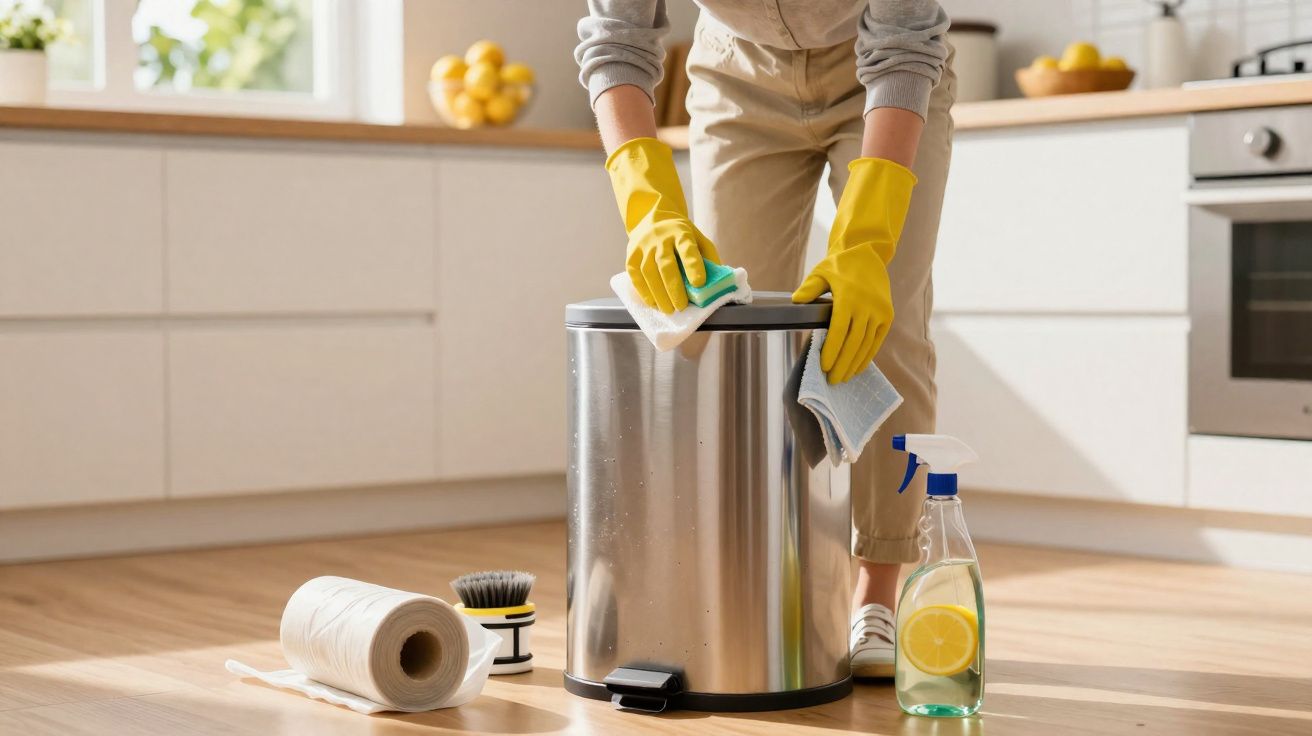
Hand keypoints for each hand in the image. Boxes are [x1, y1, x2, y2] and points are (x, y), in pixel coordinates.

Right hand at [606, 137, 718, 312]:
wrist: (653, 219)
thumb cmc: (681, 235)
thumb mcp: (699, 239)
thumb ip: (708, 257)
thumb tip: (717, 282)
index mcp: (681, 233)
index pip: (687, 249)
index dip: (693, 265)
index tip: (700, 282)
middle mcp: (660, 238)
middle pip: (666, 264)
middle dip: (674, 287)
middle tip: (681, 306)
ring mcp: (643, 247)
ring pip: (648, 272)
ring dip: (658, 293)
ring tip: (668, 310)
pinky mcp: (631, 255)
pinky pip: (635, 275)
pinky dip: (644, 291)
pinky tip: (653, 303)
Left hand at [793, 246, 893, 383]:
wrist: (868, 254)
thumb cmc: (840, 264)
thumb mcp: (821, 271)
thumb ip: (809, 288)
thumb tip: (796, 300)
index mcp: (849, 297)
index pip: (839, 330)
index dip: (832, 350)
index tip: (824, 367)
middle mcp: (867, 306)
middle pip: (853, 342)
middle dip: (842, 364)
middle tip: (832, 380)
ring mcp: (880, 312)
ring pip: (866, 344)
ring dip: (854, 363)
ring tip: (843, 378)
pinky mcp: (887, 315)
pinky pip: (877, 340)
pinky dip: (868, 356)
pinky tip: (857, 368)